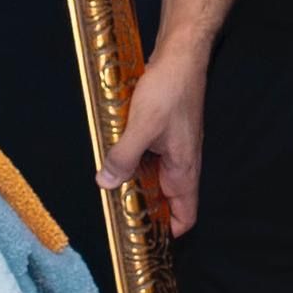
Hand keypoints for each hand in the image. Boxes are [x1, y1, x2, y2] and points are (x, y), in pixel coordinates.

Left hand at [100, 39, 211, 234]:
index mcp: (184, 168)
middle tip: (118, 215)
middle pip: (166, 200)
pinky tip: (115, 155)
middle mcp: (182, 162)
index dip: (168, 232)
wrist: (180, 54)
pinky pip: (149, 156)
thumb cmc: (169, 89)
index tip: (145, 238)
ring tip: (111, 187)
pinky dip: (134, 161)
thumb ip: (123, 158)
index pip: (186, 216)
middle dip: (145, 209)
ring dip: (136, 182)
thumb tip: (106, 183)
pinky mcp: (164, 132)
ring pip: (155, 177)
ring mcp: (174, 147)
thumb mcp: (140, 127)